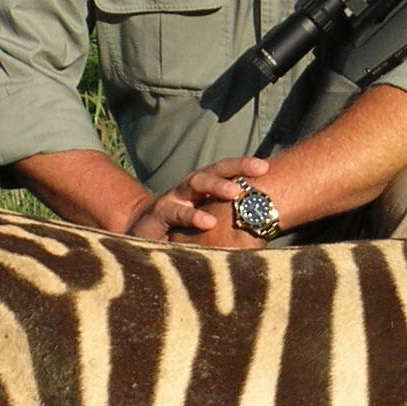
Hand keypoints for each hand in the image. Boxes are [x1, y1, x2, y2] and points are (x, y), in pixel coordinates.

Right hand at [124, 155, 270, 246]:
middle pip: (214, 170)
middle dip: (237, 167)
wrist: (139, 239)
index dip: (245, 166)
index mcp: (202, 189)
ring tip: (235, 192)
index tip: (267, 167)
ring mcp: (173, 198)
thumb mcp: (206, 228)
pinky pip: (177, 212)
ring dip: (216, 185)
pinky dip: (192, 216)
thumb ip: (227, 227)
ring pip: (195, 183)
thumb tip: (261, 236)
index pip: (226, 172)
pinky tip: (208, 222)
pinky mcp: (159, 215)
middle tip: (261, 168)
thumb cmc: (180, 234)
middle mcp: (188, 189)